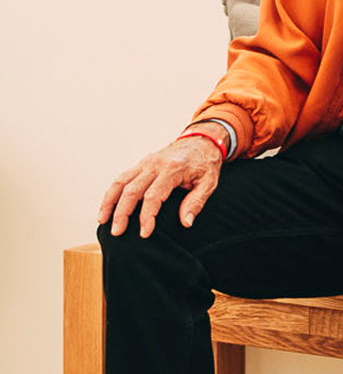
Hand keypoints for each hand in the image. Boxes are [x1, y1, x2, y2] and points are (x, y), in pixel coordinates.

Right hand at [98, 136, 223, 237]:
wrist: (202, 140)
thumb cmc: (205, 163)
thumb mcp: (209, 182)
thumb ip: (196, 202)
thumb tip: (185, 222)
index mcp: (173, 169)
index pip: (154, 195)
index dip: (147, 216)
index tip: (144, 233)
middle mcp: (155, 164)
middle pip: (132, 190)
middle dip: (122, 213)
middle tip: (117, 232)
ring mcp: (146, 163)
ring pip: (121, 182)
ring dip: (109, 202)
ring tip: (103, 222)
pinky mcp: (141, 164)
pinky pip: (121, 178)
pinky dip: (111, 193)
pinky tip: (106, 208)